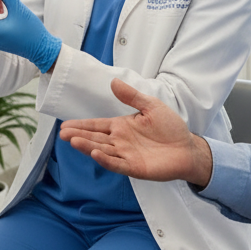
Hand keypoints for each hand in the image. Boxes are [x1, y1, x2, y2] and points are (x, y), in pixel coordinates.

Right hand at [60, 79, 213, 185]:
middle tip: (62, 134)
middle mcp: (120, 141)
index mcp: (122, 127)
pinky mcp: (135, 167)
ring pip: (102, 150)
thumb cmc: (170, 127)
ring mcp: (126, 155)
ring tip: (73, 141)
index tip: (65, 125)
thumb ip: (132, 96)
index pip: (97, 125)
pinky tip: (95, 154)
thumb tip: (113, 82)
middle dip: (79, 135)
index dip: (82, 125)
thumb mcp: (150, 106)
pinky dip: (106, 160)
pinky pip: (117, 164)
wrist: (187, 148)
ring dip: (88, 146)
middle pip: (95, 138)